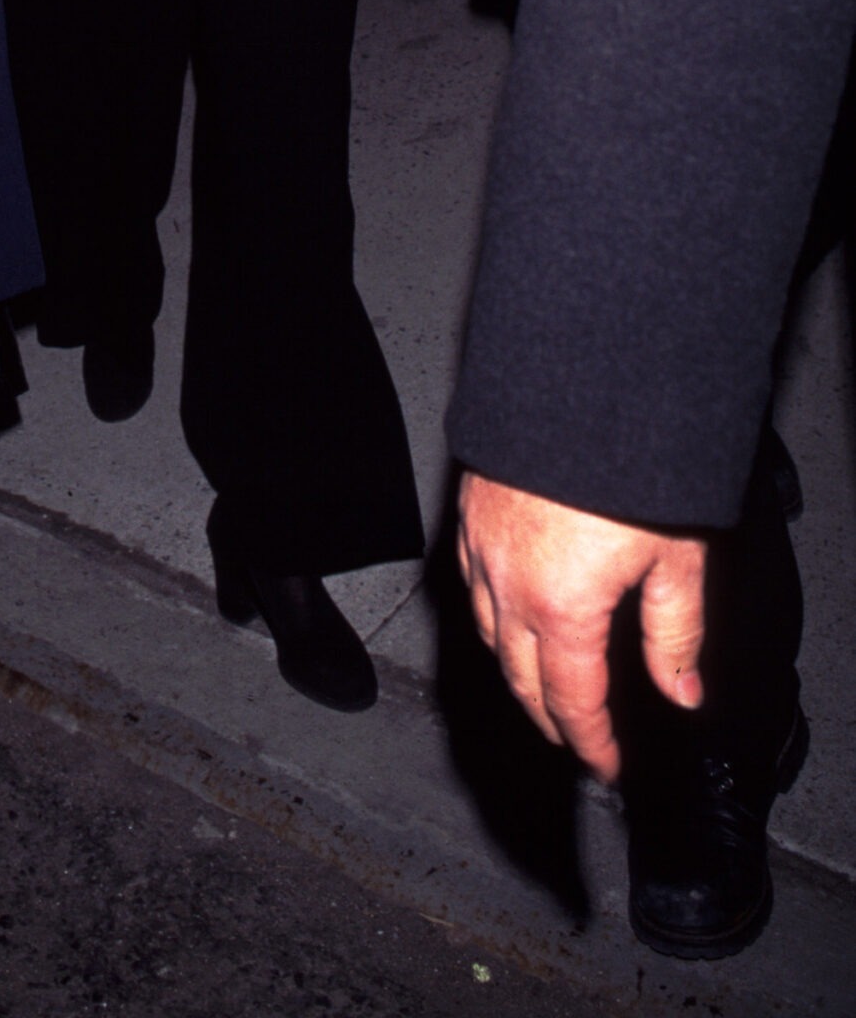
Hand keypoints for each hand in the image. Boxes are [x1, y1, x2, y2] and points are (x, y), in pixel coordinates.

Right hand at [458, 472, 706, 782]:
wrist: (576, 385)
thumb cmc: (628, 462)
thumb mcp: (677, 559)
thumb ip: (675, 633)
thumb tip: (681, 692)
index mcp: (560, 608)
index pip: (571, 701)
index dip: (591, 743)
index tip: (606, 764)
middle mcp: (509, 585)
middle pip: (520, 678)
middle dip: (549, 718)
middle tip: (576, 737)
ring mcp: (479, 547)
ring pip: (487, 633)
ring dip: (515, 670)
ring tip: (542, 684)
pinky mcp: (468, 510)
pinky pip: (468, 581)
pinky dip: (488, 614)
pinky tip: (506, 610)